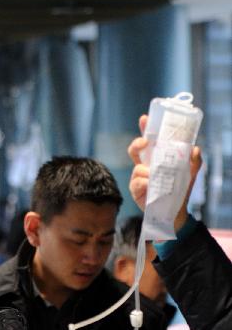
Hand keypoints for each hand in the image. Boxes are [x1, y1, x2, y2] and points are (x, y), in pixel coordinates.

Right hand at [128, 114, 201, 231]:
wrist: (176, 211)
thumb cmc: (181, 189)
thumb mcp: (191, 172)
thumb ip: (195, 160)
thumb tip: (195, 148)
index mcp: (157, 158)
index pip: (149, 140)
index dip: (145, 129)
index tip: (145, 119)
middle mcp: (145, 165)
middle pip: (135, 150)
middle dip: (137, 143)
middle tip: (145, 142)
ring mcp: (139, 178)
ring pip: (137, 168)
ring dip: (147, 171)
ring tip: (156, 177)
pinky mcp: (136, 190)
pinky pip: (137, 182)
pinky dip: (144, 183)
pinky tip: (150, 186)